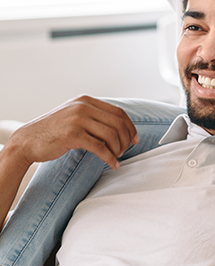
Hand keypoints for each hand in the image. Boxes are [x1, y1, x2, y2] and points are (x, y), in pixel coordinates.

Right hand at [7, 95, 138, 170]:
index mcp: (86, 101)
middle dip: (126, 139)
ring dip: (118, 149)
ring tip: (117, 157)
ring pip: (111, 135)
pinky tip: (112, 164)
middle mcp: (83, 107)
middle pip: (118, 123)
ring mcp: (78, 120)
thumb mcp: (74, 115)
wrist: (27, 141)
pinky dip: (110, 158)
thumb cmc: (52, 131)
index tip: (135, 139)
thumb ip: (92, 116)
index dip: (130, 127)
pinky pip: (100, 147)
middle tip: (125, 151)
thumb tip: (118, 126)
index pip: (118, 112)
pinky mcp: (72, 135)